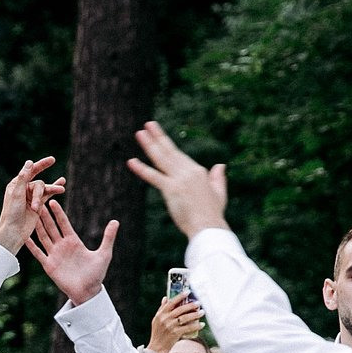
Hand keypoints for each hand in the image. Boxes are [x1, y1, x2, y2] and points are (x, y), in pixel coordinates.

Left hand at [0, 155, 64, 253]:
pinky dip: (54, 191)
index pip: (31, 171)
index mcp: (16, 184)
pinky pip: (47, 195)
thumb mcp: (17, 194)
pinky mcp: (37, 205)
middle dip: (39, 194)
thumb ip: (23, 178)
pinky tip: (62, 187)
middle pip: (39, 184)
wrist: (14, 232)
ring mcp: (31, 197)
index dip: (41, 165)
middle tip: (34, 206)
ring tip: (62, 190)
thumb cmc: (12, 213)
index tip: (52, 160)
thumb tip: (29, 162)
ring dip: (52, 190)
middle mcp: (24, 189)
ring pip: (45, 190)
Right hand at [25, 199, 116, 305]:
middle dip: (45, 216)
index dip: (58, 213)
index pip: (64, 224)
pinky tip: (26, 237)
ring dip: (37, 227)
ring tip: (31, 216)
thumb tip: (116, 221)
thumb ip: (108, 237)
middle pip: (51, 227)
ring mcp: (54, 255)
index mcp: (74, 241)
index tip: (53, 201)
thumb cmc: (96, 274)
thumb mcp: (104, 254)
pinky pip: (38, 253)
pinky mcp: (49, 265)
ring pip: (43, 237)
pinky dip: (32, 246)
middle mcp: (62, 246)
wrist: (87, 292)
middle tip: (38, 203)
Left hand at [127, 122, 228, 237]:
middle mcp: (188, 171)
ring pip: (161, 158)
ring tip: (139, 133)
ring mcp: (179, 179)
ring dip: (149, 145)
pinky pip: (153, 176)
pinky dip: (141, 169)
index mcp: (198, 171)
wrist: (209, 227)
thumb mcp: (219, 193)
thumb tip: (220, 165)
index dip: (168, 147)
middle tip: (148, 125)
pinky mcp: (171, 189)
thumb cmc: (213, 215)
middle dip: (158, 137)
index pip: (179, 157)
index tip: (159, 138)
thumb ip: (217, 178)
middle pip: (170, 151)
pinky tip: (131, 162)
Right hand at [149, 295, 204, 351]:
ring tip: (202, 312)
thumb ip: (161, 309)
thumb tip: (165, 298)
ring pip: (185, 317)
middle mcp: (165, 319)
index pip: (171, 303)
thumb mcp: (157, 320)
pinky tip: (201, 324)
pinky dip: (196, 326)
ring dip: (195, 314)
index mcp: (161, 314)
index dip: (180, 296)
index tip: (188, 292)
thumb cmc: (158, 334)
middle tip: (198, 303)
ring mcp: (170, 326)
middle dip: (191, 305)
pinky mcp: (175, 333)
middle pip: (180, 309)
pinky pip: (188, 327)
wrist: (157, 348)